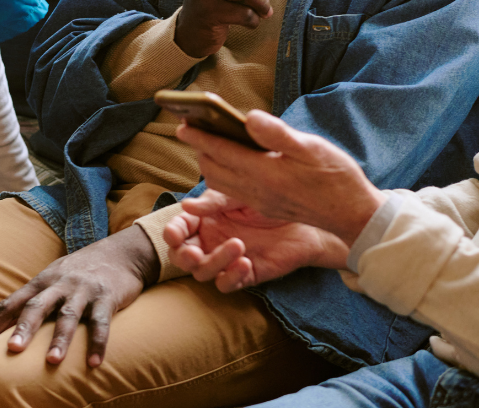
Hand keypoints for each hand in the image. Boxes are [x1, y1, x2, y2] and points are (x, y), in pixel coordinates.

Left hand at [0, 225, 158, 367]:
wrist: (121, 252)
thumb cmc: (80, 271)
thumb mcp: (53, 278)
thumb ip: (33, 299)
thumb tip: (4, 326)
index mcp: (41, 282)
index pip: (11, 302)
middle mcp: (59, 284)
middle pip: (36, 306)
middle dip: (23, 328)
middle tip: (12, 350)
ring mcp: (83, 290)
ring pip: (68, 315)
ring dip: (60, 339)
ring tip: (52, 361)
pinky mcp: (106, 297)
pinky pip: (101, 323)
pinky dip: (98, 343)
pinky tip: (95, 363)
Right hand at [164, 190, 348, 292]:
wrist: (306, 215)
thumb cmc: (271, 198)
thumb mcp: (239, 193)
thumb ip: (214, 201)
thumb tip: (186, 205)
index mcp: (205, 219)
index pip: (178, 229)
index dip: (172, 233)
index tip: (174, 234)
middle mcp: (211, 240)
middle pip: (182, 257)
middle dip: (183, 256)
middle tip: (195, 254)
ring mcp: (227, 259)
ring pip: (203, 272)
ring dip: (214, 262)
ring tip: (238, 245)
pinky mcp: (246, 274)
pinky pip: (227, 284)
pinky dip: (231, 277)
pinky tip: (245, 263)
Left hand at [176, 110, 385, 245]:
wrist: (352, 214)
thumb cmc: (336, 176)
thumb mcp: (312, 147)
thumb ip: (277, 134)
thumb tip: (249, 119)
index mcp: (266, 173)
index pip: (222, 152)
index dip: (200, 137)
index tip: (183, 123)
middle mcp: (257, 190)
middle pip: (214, 169)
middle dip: (199, 149)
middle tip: (191, 128)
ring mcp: (260, 201)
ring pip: (220, 183)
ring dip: (208, 163)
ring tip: (206, 143)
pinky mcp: (266, 206)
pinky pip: (233, 191)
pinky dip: (222, 175)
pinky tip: (229, 162)